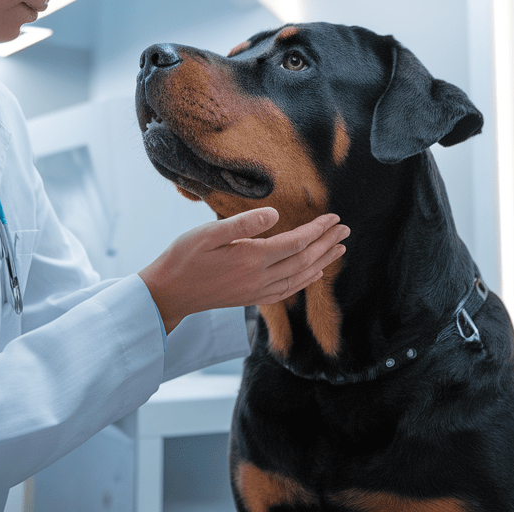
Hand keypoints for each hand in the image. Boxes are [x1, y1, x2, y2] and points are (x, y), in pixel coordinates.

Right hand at [138, 208, 347, 332]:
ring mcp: (256, 291)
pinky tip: (313, 274)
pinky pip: (287, 291)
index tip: (334, 217)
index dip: (317, 230)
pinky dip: (304, 281)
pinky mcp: (250, 299)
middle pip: (304, 260)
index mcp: (252, 259)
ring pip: (300, 277)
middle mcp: (259, 278)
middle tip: (346, 230)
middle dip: (327, 244)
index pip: (296, 242)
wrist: (168, 293)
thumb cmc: (184, 257)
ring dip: (322, 262)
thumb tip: (275, 213)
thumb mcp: (209, 233)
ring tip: (339, 250)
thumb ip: (244, 224)